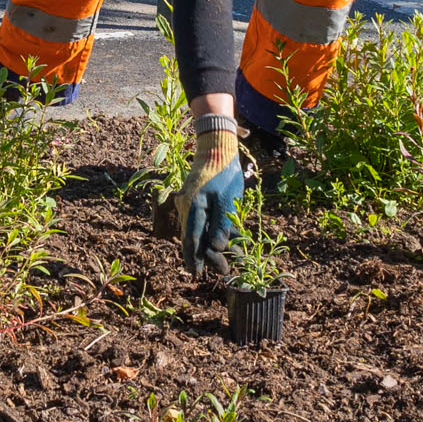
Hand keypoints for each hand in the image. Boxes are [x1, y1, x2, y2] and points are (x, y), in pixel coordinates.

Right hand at [170, 128, 243, 279]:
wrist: (216, 147)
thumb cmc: (223, 172)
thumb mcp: (227, 200)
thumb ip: (221, 225)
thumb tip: (216, 248)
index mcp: (193, 208)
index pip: (192, 239)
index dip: (195, 259)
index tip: (199, 274)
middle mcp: (188, 209)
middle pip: (197, 239)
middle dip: (210, 256)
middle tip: (225, 270)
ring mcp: (192, 205)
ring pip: (202, 232)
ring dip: (217, 245)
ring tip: (233, 258)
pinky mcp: (198, 201)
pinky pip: (206, 222)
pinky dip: (218, 232)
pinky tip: (234, 241)